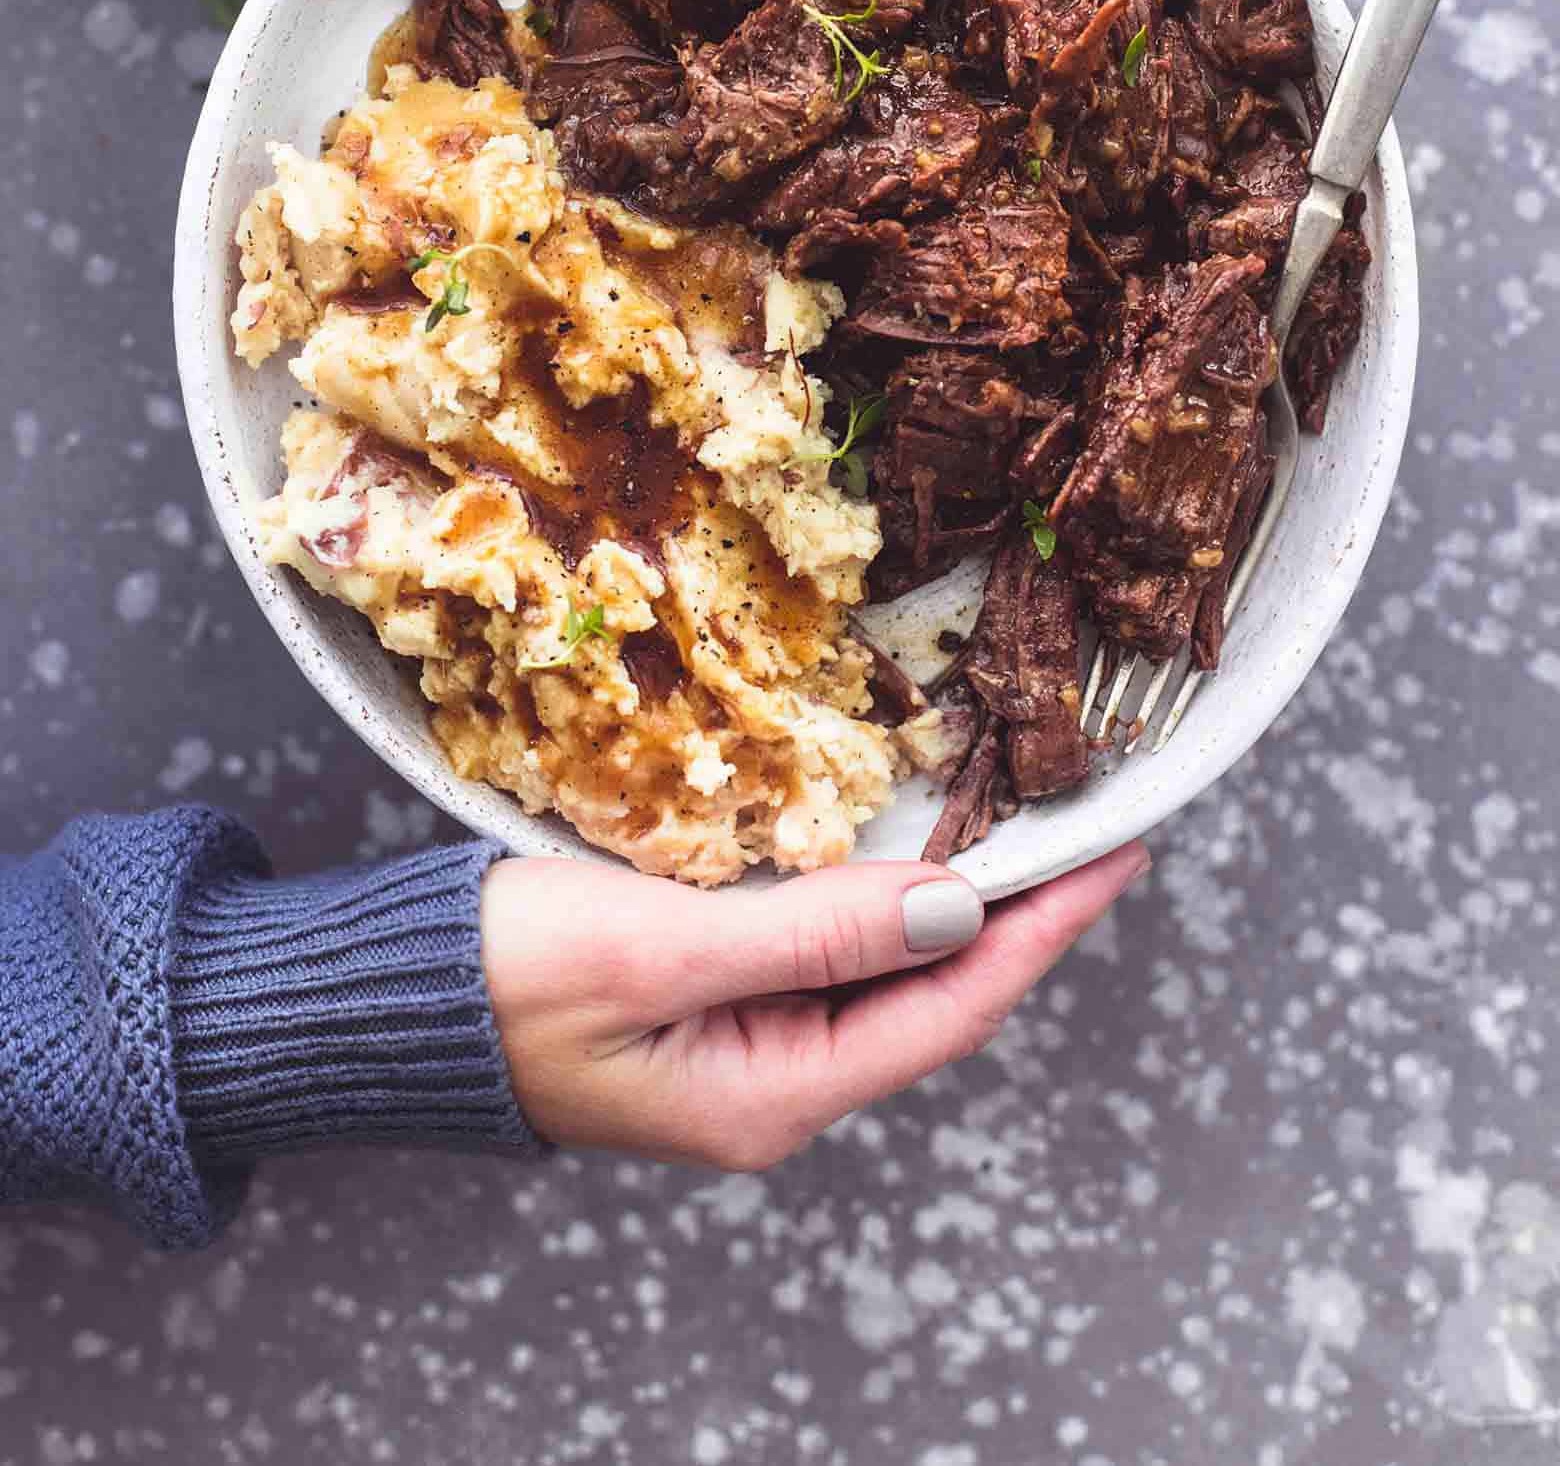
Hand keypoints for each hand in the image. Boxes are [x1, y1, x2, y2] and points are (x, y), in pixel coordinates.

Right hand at [480, 842, 1147, 1169]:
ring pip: (884, 974)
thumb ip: (812, 931)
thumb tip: (954, 906)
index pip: (951, 1006)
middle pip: (932, 997)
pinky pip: (826, 956)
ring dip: (951, 905)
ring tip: (1022, 831)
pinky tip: (902, 856)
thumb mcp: (662, 949)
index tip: (1115, 855)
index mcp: (771, 1095)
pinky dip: (878, 901)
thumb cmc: (503, 981)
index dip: (1042, 927)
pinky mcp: (710, 1006)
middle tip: (1087, 826)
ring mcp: (741, 1050)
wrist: (384, 1003)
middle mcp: (773, 1087)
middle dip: (1017, 914)